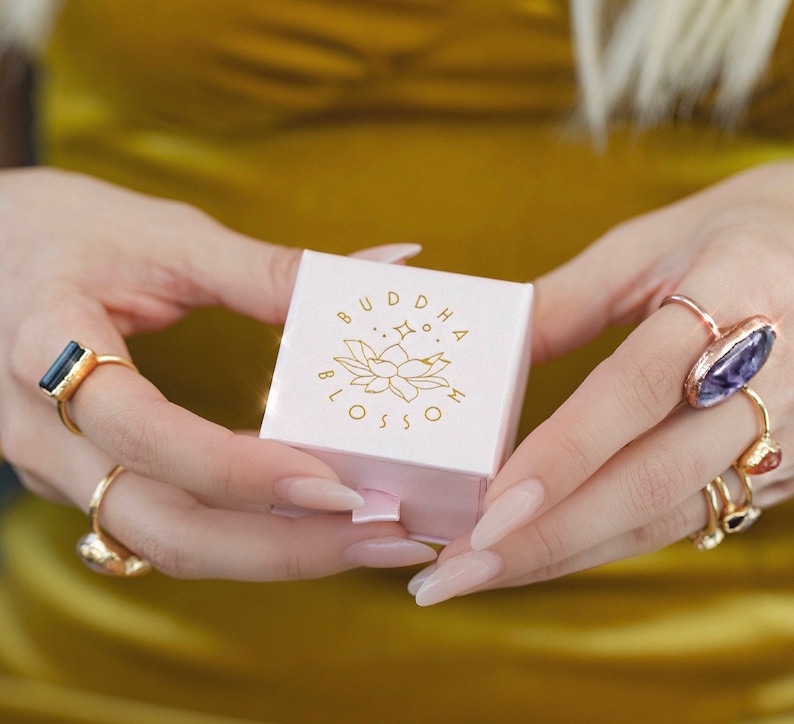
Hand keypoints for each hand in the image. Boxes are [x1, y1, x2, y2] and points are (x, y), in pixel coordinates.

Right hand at [0, 167, 435, 578]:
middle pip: (162, 526)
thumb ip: (270, 267)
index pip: (145, 435)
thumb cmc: (66, 232)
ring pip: (164, 543)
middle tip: (383, 537)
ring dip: (271, 553)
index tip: (337, 487)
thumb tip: (387, 267)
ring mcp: (61, 468)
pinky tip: (307, 523)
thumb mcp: (165, 237)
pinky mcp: (86, 479)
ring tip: (364, 539)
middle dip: (282, 548)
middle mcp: (45, 433)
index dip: (240, 470)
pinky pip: (164, 526)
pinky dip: (241, 534)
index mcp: (48, 351)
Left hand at [412, 160, 793, 604]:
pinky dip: (603, 541)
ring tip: (479, 574)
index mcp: (735, 298)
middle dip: (546, 536)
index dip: (563, 452)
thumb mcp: (650, 243)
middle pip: (650, 478)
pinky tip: (541, 555)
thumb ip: (567, 299)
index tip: (489, 505)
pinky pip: (681, 518)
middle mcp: (769, 380)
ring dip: (565, 553)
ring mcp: (783, 435)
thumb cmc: (736, 233)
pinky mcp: (779, 468)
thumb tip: (487, 352)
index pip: (637, 390)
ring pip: (664, 515)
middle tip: (456, 571)